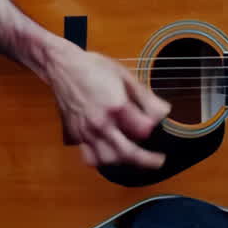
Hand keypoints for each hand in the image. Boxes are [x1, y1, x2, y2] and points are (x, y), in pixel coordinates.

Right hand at [45, 45, 171, 169]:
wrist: (63, 67)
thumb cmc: (94, 68)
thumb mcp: (126, 77)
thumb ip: (146, 97)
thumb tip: (163, 113)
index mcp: (116, 106)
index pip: (144, 130)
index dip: (154, 127)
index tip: (156, 121)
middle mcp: (100, 123)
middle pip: (127, 153)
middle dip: (147, 160)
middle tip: (158, 160)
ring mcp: (86, 131)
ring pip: (107, 159)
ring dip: (123, 160)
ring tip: (133, 154)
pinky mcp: (76, 135)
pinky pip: (90, 157)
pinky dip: (102, 159)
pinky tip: (111, 152)